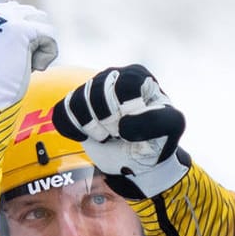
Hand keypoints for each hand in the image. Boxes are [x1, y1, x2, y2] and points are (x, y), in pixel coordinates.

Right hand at [0, 1, 57, 109]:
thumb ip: (3, 31)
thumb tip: (16, 6)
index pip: (16, 13)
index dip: (25, 38)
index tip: (12, 58)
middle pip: (32, 15)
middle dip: (35, 39)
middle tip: (22, 62)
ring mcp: (6, 20)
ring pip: (43, 23)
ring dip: (41, 45)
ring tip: (27, 62)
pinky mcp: (22, 30)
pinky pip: (50, 35)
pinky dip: (48, 55)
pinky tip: (34, 67)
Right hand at [52, 64, 187, 197]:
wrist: (137, 159)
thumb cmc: (157, 139)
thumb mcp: (172, 128)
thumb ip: (156, 120)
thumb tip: (123, 125)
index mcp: (137, 76)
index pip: (125, 85)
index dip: (126, 110)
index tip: (133, 125)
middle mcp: (112, 76)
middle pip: (97, 94)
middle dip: (109, 122)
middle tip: (120, 133)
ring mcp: (91, 89)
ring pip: (78, 103)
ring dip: (92, 128)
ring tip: (107, 135)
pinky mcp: (74, 104)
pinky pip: (62, 113)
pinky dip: (74, 130)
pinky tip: (88, 136)